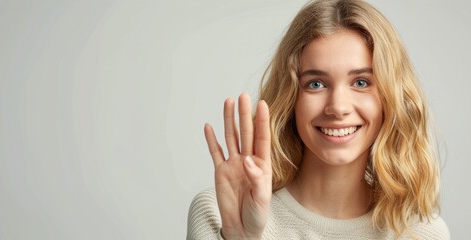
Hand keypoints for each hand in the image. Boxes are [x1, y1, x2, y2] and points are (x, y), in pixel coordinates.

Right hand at [204, 93, 271, 238]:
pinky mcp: (220, 172)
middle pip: (245, 133)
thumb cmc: (256, 215)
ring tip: (227, 103)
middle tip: (242, 96)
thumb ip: (256, 178)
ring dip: (228, 120)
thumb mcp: (261, 198)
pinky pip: (215, 152)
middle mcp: (248, 161)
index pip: (262, 138)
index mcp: (262, 165)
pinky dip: (211, 139)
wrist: (241, 228)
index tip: (262, 104)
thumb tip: (248, 160)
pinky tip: (209, 126)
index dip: (262, 121)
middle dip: (244, 114)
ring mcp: (233, 164)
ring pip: (230, 137)